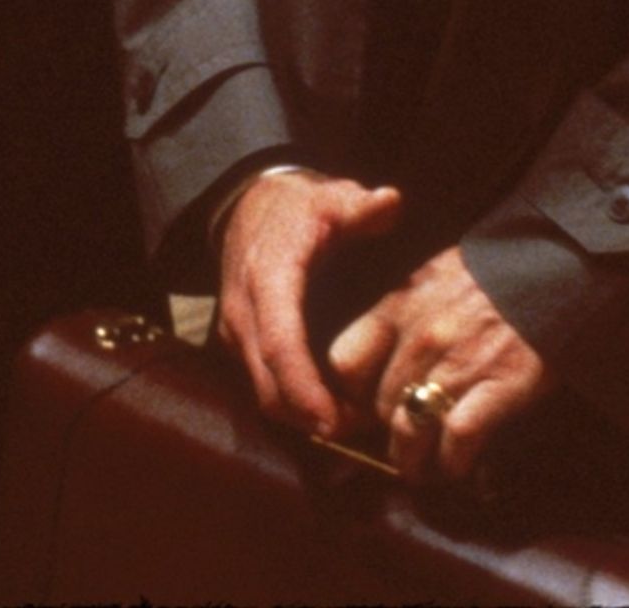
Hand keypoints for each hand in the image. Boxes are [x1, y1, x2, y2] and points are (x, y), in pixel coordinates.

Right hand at [216, 168, 402, 437]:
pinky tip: (329, 406)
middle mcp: (243, 312)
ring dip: (302, 415)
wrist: (245, 203)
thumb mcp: (329, 197)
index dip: (304, 387)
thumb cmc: (294, 206)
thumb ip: (360, 207)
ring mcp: (236, 331)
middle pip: (268, 384)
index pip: (279, 343)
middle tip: (361, 429)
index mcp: (268, 278)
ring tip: (352, 422)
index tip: (334, 422)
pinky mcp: (238, 342)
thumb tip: (392, 203)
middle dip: (311, 416)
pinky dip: (292, 402)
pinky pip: (261, 384)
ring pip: (262, 392)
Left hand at [327, 246, 547, 480]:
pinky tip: (456, 465)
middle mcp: (420, 338)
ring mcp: (457, 364)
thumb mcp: (430, 277)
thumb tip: (377, 363)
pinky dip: (453, 461)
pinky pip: (457, 440)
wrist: (553, 268)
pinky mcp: (498, 387)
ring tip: (422, 468)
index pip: (344, 363)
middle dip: (387, 430)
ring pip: (410, 431)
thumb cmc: (489, 276)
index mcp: (398, 306)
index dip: (350, 394)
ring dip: (413, 459)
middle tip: (404, 440)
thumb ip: (400, 315)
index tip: (362, 407)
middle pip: (378, 406)